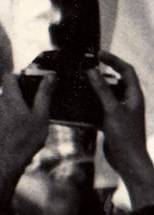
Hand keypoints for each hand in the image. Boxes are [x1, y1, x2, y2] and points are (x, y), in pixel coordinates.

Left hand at [0, 72, 55, 172]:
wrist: (7, 160)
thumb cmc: (27, 139)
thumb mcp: (41, 116)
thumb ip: (44, 93)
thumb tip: (50, 75)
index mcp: (9, 98)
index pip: (8, 77)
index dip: (17, 78)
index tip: (26, 86)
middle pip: (6, 93)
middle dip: (16, 99)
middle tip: (29, 113)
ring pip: (0, 105)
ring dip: (9, 110)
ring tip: (20, 126)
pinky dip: (1, 120)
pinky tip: (10, 131)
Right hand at [90, 50, 148, 177]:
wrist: (128, 160)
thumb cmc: (125, 135)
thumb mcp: (112, 110)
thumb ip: (102, 90)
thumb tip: (92, 71)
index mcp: (134, 96)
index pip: (126, 71)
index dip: (114, 60)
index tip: (98, 54)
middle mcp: (129, 101)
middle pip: (117, 80)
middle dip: (103, 71)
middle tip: (87, 65)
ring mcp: (121, 111)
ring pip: (108, 93)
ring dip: (95, 87)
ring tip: (80, 81)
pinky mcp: (112, 120)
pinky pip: (101, 106)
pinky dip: (91, 101)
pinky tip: (79, 101)